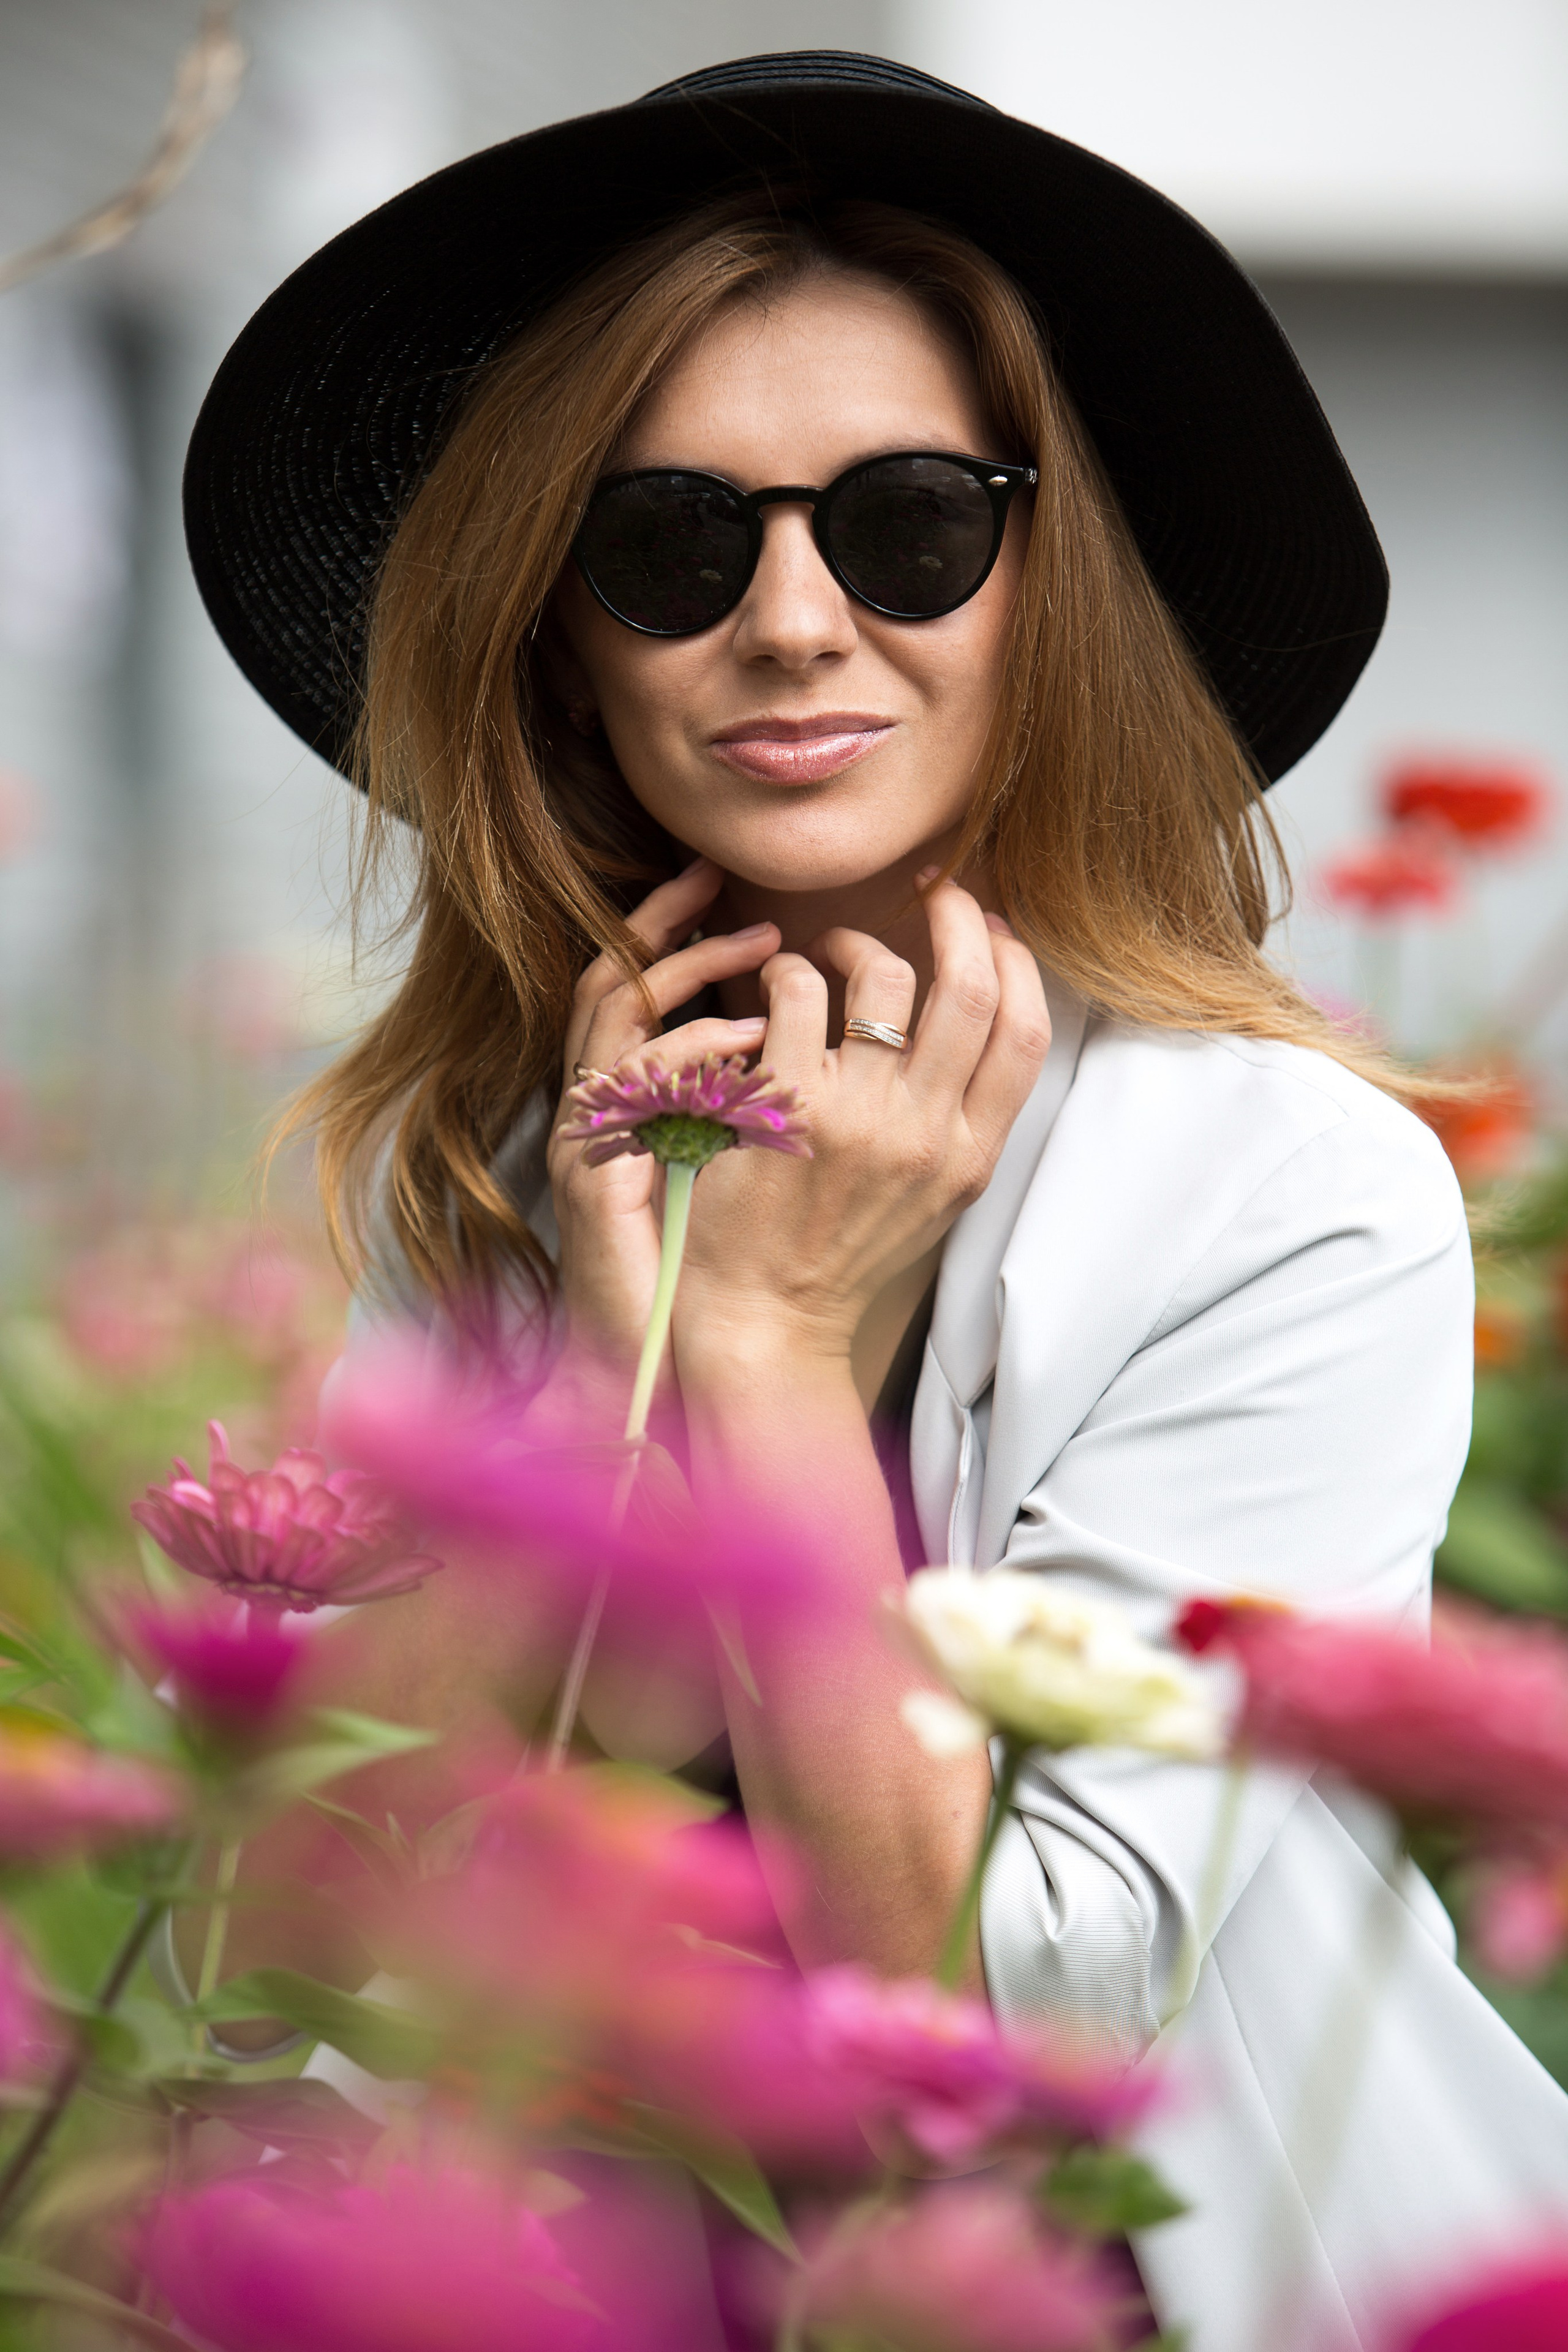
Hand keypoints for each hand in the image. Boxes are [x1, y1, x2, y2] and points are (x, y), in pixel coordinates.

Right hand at [543, 857, 780, 1390]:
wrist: (658, 1366)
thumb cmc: (706, 1269)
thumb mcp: (737, 1163)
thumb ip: (755, 1094)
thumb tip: (823, 1035)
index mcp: (630, 1101)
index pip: (635, 984)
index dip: (673, 927)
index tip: (731, 887)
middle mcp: (597, 1107)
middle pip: (607, 976)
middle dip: (663, 917)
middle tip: (719, 879)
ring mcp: (588, 1138)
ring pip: (607, 1010)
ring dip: (685, 967)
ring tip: (761, 945)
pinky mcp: (591, 1173)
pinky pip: (631, 1084)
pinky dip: (691, 1048)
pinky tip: (751, 1038)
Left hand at [666, 876, 1050, 1375]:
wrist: (767, 1317)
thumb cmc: (843, 1249)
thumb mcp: (934, 1196)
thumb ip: (963, 1116)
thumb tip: (988, 1012)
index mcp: (972, 1156)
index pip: (1028, 1034)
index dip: (1016, 961)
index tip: (990, 926)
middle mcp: (925, 1135)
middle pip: (972, 987)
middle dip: (957, 915)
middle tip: (932, 890)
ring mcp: (857, 1119)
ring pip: (883, 973)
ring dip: (855, 939)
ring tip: (828, 950)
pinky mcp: (784, 1106)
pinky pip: (795, 992)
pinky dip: (787, 968)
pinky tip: (776, 986)